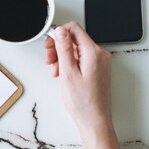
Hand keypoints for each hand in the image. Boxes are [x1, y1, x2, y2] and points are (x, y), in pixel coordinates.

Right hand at [44, 22, 120, 148]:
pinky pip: (81, 58)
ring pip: (76, 49)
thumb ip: (64, 49)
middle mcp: (100, 54)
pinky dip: (69, 63)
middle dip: (58, 47)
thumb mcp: (68, 72)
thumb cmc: (83, 102)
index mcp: (93, 52)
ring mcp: (100, 62)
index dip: (58, 34)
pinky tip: (63, 74)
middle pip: (74, 38)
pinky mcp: (97, 69)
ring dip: (62, 56)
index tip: (49, 45)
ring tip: (56, 71)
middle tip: (49, 60)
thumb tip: (60, 31)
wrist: (94, 119)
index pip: (74, 29)